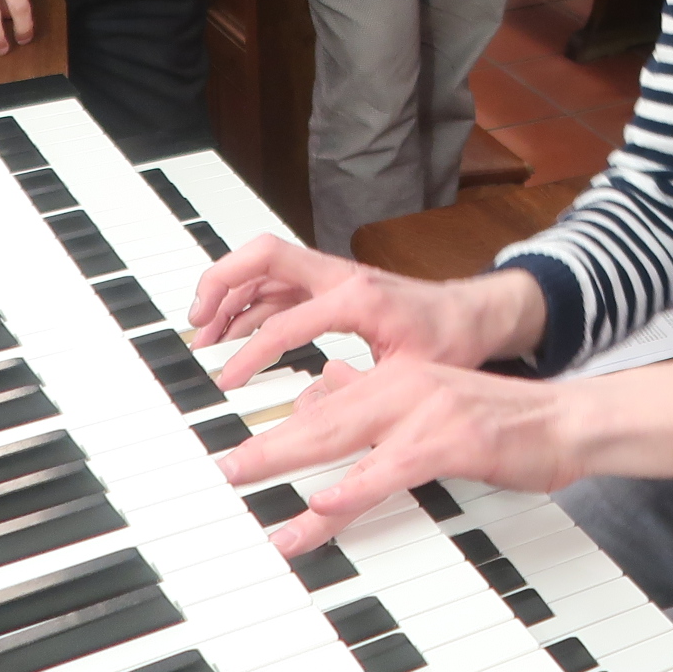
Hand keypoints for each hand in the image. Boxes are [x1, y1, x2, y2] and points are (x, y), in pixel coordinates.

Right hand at [189, 235, 543, 384]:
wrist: (476, 315)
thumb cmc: (450, 340)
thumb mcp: (412, 374)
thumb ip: (360, 390)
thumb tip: (307, 415)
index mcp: (357, 297)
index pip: (286, 319)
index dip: (252, 354)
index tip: (228, 381)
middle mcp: (341, 277)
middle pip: (264, 256)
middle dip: (221, 282)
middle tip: (197, 322)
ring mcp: (335, 277)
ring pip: (267, 268)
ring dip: (230, 293)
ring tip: (205, 333)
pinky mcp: (334, 287)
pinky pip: (281, 284)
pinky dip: (251, 303)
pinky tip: (236, 333)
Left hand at [214, 347, 672, 557]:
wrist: (567, 420)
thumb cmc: (503, 419)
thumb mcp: (432, 401)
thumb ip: (378, 396)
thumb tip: (321, 392)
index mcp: (399, 375)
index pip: (325, 399)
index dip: (277, 423)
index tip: (233, 446)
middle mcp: (407, 384)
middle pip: (321, 415)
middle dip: (266, 443)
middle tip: (222, 467)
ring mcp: (429, 410)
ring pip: (345, 434)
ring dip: (291, 460)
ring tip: (248, 480)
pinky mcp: (454, 440)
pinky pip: (391, 467)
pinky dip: (354, 486)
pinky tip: (323, 504)